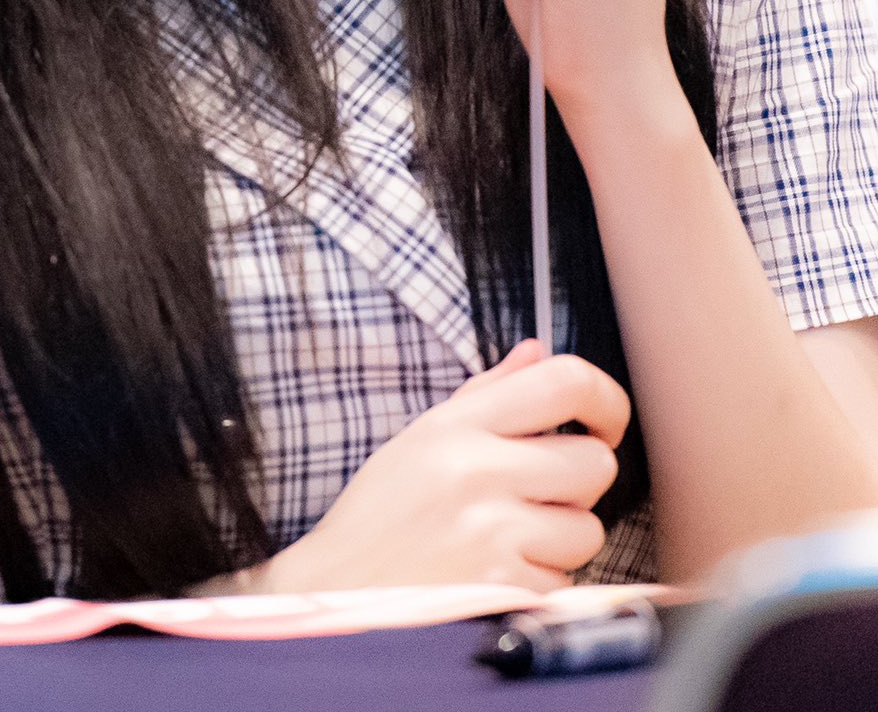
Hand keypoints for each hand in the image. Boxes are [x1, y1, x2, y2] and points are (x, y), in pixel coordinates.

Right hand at [250, 343, 629, 594]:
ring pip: (588, 530)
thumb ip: (487, 393)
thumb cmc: (382, 515)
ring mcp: (492, 534)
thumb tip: (537, 352)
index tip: (603, 419)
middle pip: (595, 462)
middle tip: (539, 493)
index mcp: (458, 425)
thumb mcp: (422, 438)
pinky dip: (541, 584)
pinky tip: (496, 575)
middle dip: (577, 482)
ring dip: (560, 540)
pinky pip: (565, 582)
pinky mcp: (503, 590)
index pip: (564, 382)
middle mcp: (478, 472)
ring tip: (508, 540)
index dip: (605, 398)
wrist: (338, 592)